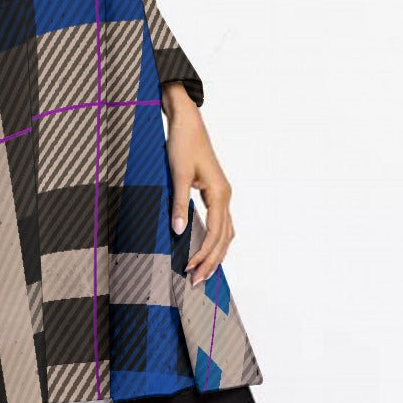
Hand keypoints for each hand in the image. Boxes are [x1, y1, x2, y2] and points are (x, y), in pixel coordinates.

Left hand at [161, 85, 234, 285]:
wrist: (187, 121)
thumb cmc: (182, 143)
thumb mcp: (177, 174)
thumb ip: (179, 204)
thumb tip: (179, 232)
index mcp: (220, 194)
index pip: (215, 234)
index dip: (204, 255)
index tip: (190, 270)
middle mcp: (225, 196)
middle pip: (224, 238)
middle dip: (211, 261)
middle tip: (196, 282)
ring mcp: (221, 193)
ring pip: (225, 232)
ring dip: (214, 252)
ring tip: (200, 271)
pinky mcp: (214, 191)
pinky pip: (220, 222)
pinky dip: (214, 238)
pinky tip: (203, 247)